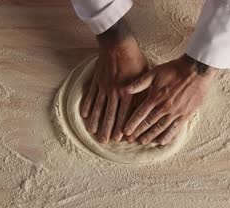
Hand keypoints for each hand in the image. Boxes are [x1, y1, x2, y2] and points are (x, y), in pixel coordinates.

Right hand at [80, 20, 147, 142]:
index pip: (125, 113)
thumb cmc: (135, 59)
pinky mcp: (96, 81)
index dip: (122, 127)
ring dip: (95, 120)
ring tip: (92, 131)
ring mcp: (103, 86)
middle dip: (107, 129)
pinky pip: (90, 95)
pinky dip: (86, 105)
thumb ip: (143, 91)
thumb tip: (146, 107)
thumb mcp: (145, 75)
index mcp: (128, 91)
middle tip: (104, 141)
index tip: (120, 139)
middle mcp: (114, 91)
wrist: (118, 44)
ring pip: (98, 107)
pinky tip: (83, 115)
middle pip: (110, 114)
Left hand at [123, 55, 216, 144]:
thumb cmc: (175, 69)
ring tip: (143, 142)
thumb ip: (140, 82)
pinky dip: (168, 136)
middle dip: (138, 132)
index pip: (140, 113)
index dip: (132, 123)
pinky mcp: (186, 114)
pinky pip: (175, 128)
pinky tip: (162, 142)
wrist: (197, 70)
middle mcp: (164, 107)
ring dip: (150, 136)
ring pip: (160, 127)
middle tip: (130, 140)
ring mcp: (175, 112)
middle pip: (148, 123)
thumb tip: (125, 89)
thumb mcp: (155, 72)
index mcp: (155, 97)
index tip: (125, 131)